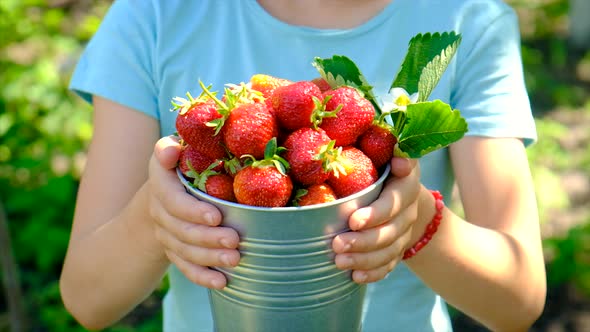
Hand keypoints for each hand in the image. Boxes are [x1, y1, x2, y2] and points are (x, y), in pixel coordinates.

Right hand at [147, 136, 239, 288]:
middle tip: (235, 240)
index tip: (216, 216)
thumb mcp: (174, 148)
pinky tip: (222, 283)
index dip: (192, 210)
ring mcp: (166, 233)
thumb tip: (171, 151)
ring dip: (210, 258)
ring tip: (234, 259)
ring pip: (184, 250)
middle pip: (181, 229)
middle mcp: (159, 209)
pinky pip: (185, 267)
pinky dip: (203, 277)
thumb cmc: (183, 161)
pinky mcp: (174, 250)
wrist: (163, 190)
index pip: (171, 199)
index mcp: (161, 182)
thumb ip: (170, 148)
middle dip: (208, 238)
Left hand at [332, 157, 420, 282]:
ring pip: (388, 252)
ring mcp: (403, 234)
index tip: (353, 220)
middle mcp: (408, 213)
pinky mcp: (396, 251)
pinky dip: (372, 273)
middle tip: (337, 244)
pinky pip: (388, 266)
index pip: (394, 202)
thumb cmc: (384, 169)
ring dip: (363, 259)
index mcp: (405, 188)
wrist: (403, 196)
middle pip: (389, 232)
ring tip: (339, 261)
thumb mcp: (388, 156)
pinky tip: (354, 277)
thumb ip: (391, 150)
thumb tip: (398, 154)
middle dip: (363, 240)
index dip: (376, 214)